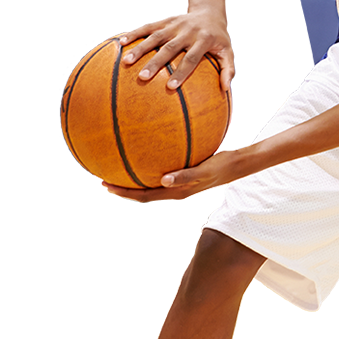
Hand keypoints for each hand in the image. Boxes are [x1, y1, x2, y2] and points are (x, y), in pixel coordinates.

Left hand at [102, 146, 239, 201]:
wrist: (235, 163)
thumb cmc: (220, 166)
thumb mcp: (204, 171)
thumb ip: (185, 176)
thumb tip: (163, 180)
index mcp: (174, 191)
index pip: (143, 195)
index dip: (123, 192)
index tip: (105, 184)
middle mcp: (172, 187)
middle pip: (141, 190)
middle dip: (121, 184)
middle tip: (102, 174)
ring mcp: (176, 179)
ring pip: (149, 179)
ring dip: (132, 174)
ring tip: (117, 161)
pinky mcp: (182, 169)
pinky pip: (161, 166)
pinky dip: (149, 160)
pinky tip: (146, 143)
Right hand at [119, 8, 233, 92]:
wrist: (209, 11)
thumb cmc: (218, 38)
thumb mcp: (227, 51)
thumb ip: (227, 69)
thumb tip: (225, 89)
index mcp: (204, 40)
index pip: (191, 58)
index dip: (181, 72)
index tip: (170, 87)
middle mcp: (188, 31)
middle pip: (170, 48)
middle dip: (156, 62)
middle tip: (143, 77)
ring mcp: (175, 25)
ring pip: (156, 37)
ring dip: (140, 49)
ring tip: (126, 62)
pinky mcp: (165, 21)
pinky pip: (148, 27)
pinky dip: (135, 34)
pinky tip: (120, 43)